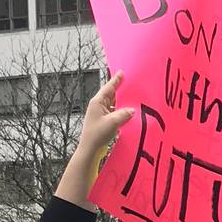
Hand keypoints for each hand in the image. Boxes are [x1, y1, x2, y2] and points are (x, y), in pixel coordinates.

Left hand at [60, 72, 134, 209]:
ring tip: (132, 98)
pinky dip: (121, 111)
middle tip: (130, 84)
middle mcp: (98, 106)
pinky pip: (114, 112)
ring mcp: (100, 114)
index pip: (109, 88)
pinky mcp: (103, 121)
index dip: (116, 80)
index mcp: (97, 102)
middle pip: (111, 95)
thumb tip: (132, 110)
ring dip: (122, 103)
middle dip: (120, 90)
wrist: (89, 149)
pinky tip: (128, 113)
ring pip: (113, 104)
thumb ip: (124, 114)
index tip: (122, 72)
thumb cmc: (97, 135)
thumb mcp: (113, 122)